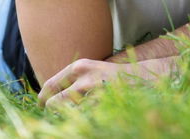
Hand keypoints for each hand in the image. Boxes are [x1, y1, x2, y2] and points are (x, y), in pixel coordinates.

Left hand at [37, 57, 173, 110]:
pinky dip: (80, 123)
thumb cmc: (116, 77)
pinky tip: (88, 118)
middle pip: (52, 104)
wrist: (147, 79)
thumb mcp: (94, 70)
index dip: (42, 99)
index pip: (49, 86)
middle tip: (59, 115)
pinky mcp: (101, 109)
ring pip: (65, 115)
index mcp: (80, 67)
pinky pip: (81, 122)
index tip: (42, 106)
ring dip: (66, 120)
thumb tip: (48, 97)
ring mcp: (93, 96)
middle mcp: (84, 79)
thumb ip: (73, 79)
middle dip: (53, 112)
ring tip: (75, 117)